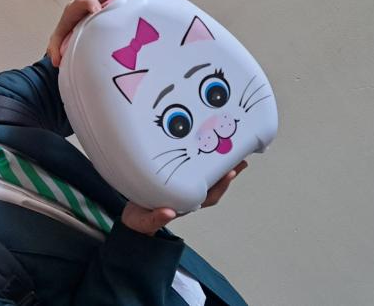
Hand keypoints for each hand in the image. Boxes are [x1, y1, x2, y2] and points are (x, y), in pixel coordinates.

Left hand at [47, 0, 148, 66]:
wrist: (73, 35)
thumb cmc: (68, 37)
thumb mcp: (60, 44)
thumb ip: (56, 50)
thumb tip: (56, 58)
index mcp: (75, 10)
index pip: (80, 2)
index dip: (89, 4)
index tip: (97, 11)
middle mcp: (88, 1)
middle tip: (117, 0)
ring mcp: (102, 0)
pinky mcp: (113, 2)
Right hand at [121, 161, 248, 235]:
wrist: (133, 220)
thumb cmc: (141, 221)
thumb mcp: (146, 221)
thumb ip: (156, 218)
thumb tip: (168, 213)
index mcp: (185, 205)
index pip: (209, 196)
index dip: (221, 185)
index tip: (231, 173)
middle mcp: (188, 196)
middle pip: (213, 184)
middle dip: (227, 172)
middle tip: (240, 158)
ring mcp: (183, 189)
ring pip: (205, 177)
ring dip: (219, 166)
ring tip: (230, 151)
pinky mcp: (174, 180)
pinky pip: (192, 170)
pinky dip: (201, 162)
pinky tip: (204, 152)